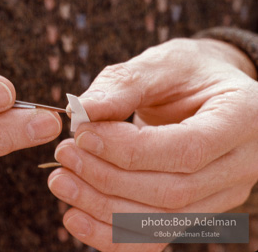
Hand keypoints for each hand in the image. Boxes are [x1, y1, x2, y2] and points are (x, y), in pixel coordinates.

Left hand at [48, 38, 257, 250]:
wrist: (207, 95)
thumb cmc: (187, 74)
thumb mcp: (161, 64)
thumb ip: (124, 85)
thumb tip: (81, 111)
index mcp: (242, 119)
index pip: (186, 150)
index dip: (127, 149)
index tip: (82, 135)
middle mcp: (240, 165)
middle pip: (171, 192)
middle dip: (107, 178)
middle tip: (64, 156)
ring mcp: (220, 195)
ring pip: (160, 221)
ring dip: (102, 208)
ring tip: (61, 183)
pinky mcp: (194, 210)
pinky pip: (154, 236)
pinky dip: (112, 235)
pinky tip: (76, 219)